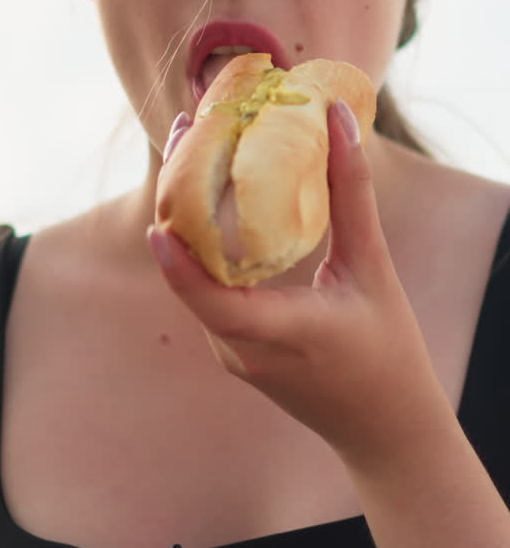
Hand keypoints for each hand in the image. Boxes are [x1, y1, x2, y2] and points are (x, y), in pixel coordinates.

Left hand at [148, 102, 449, 471]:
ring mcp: (231, 353)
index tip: (157, 227)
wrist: (384, 428)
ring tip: (195, 148)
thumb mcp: (373, 268)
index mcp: (281, 334)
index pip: (214, 304)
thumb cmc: (389, 348)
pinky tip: (212, 198)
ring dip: (188, 221)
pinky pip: (205, 292)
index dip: (180, 269)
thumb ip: (351, 194)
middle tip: (185, 130)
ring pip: (194, 282)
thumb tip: (335, 118)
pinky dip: (203, 246)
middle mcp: (242, 349)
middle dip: (178, 204)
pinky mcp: (232, 349)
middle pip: (191, 277)